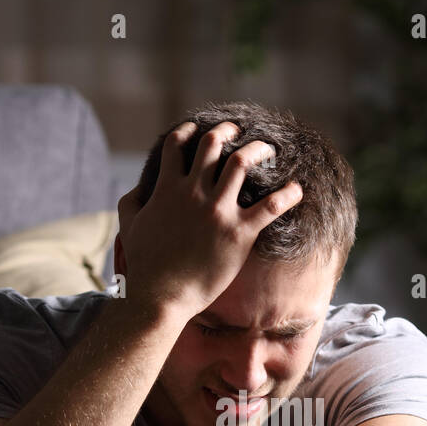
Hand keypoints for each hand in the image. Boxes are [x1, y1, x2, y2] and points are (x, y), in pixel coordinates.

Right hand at [118, 120, 303, 316]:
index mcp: (167, 189)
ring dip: (258, 150)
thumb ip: (131, 202)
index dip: (189, 130)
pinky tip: (297, 188)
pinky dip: (287, 194)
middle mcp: (193, 192)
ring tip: (269, 150)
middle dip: (229, 131)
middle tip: (240, 131)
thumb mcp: (129, 227)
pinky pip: (271, 206)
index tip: (199, 128)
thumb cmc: (144, 266)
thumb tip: (136, 189)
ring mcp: (217, 211)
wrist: (161, 297)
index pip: (178, 144)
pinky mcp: (239, 233)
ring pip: (242, 162)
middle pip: (214, 143)